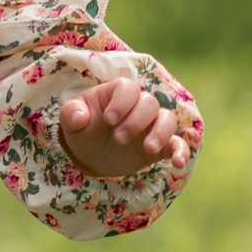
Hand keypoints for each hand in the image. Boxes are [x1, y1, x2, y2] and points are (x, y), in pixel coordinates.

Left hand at [58, 78, 189, 177]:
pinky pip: (178, 143)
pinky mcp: (161, 145)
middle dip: (136, 121)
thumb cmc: (82, 129)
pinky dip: (181, 151)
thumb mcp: (70, 122)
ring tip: (147, 148)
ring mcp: (151, 125)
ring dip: (160, 133)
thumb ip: (71, 114)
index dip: (122, 102)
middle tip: (118, 139)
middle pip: (149, 103)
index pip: (128, 88)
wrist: (90, 155)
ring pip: (168, 119)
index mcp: (116, 94)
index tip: (108, 120)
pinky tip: (178, 162)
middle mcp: (138, 106)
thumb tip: (80, 116)